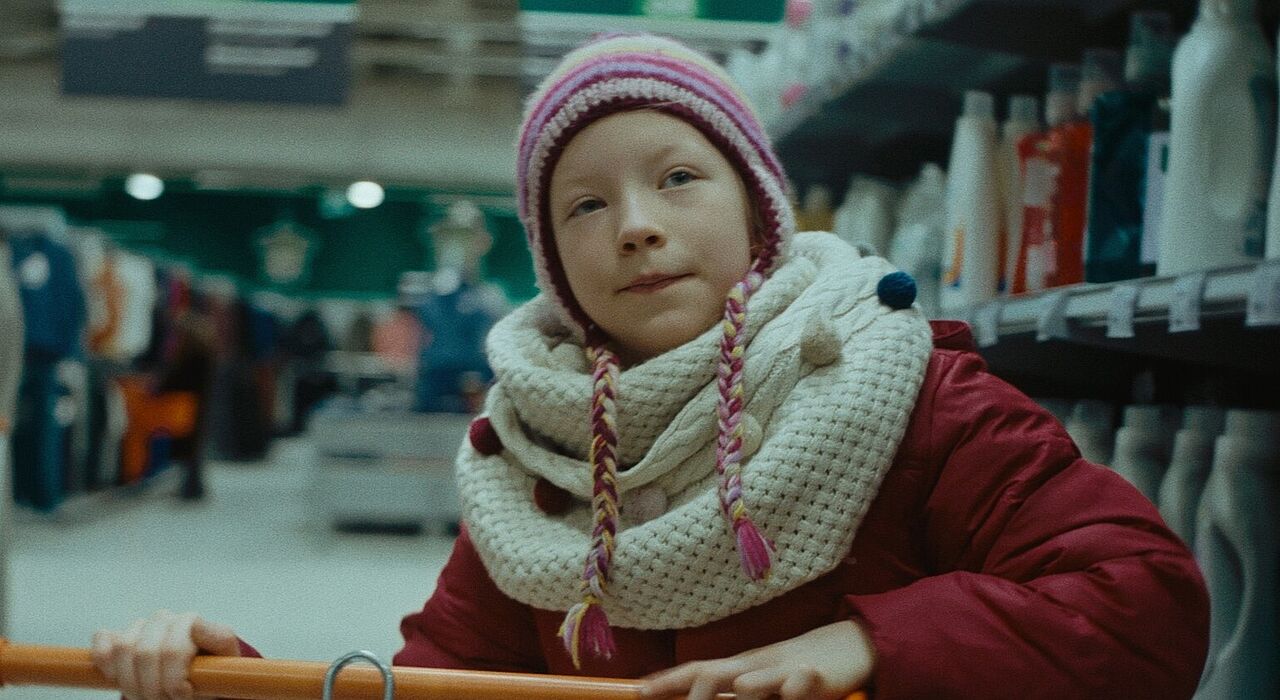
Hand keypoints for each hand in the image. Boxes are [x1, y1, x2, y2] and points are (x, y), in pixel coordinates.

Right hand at [91, 611, 240, 699]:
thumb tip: (199, 642)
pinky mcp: (119, 633)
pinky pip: (104, 640)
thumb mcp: (224, 670)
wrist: (191, 676)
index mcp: (195, 624)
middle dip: (151, 686)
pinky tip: (117, 679)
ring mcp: (143, 625)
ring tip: (144, 697)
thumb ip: (220, 656)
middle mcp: (168, 619)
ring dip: (129, 681)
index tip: (182, 695)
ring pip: (123, 647)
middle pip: (147, 651)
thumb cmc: (208, 675)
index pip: (176, 645)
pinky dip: (106, 663)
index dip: (174, 677)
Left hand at [640, 620, 874, 699]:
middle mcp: (755, 666)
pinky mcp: (814, 679)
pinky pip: (795, 688)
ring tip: (741, 694)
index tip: (640, 691)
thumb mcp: (762, 679)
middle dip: (692, 697)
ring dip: (738, 696)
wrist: (849, 646)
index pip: (697, 670)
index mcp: (740, 667)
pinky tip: (790, 693)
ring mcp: (783, 671)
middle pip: (713, 676)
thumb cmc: (796, 670)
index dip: (667, 681)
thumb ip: (731, 690)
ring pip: (747, 684)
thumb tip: (697, 695)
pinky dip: (790, 693)